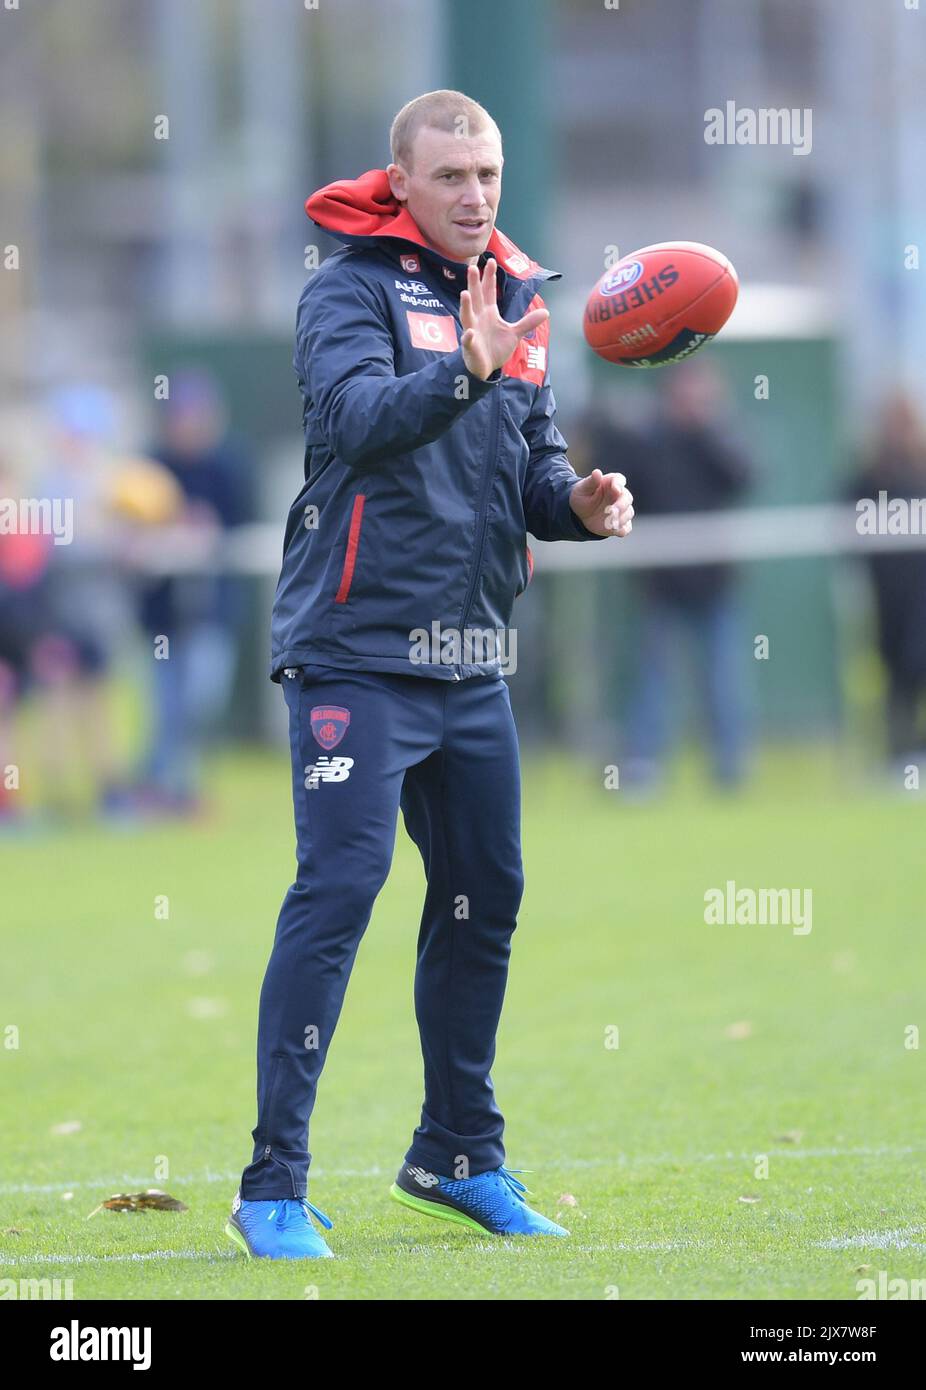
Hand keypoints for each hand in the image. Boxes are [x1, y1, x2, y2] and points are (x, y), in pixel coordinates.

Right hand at [460, 258, 548, 380]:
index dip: (490, 277)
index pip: (488, 292)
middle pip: (476, 298)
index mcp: (489, 313)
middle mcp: (479, 318)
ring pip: (468, 315)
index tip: (491, 261)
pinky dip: (468, 337)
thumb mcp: (514, 333)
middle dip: (474, 283)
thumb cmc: (496, 348)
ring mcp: (473, 331)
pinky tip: (469, 333)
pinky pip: (468, 341)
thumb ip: (528, 322)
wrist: (485, 368)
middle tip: (473, 267)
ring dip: (466, 305)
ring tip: (465, 294)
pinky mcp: (470, 347)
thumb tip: (546, 312)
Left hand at [569, 469, 633, 536]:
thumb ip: (591, 481)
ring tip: (608, 523)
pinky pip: (626, 528)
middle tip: (612, 511)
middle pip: (627, 498)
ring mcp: (622, 510)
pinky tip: (612, 529)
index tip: (615, 489)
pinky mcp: (621, 524)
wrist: (580, 514)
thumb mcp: (583, 488)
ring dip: (620, 519)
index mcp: (612, 482)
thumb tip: (597, 472)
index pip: (619, 480)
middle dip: (621, 505)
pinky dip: (621, 529)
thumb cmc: (583, 496)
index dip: (619, 484)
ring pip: (628, 513)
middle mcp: (620, 495)